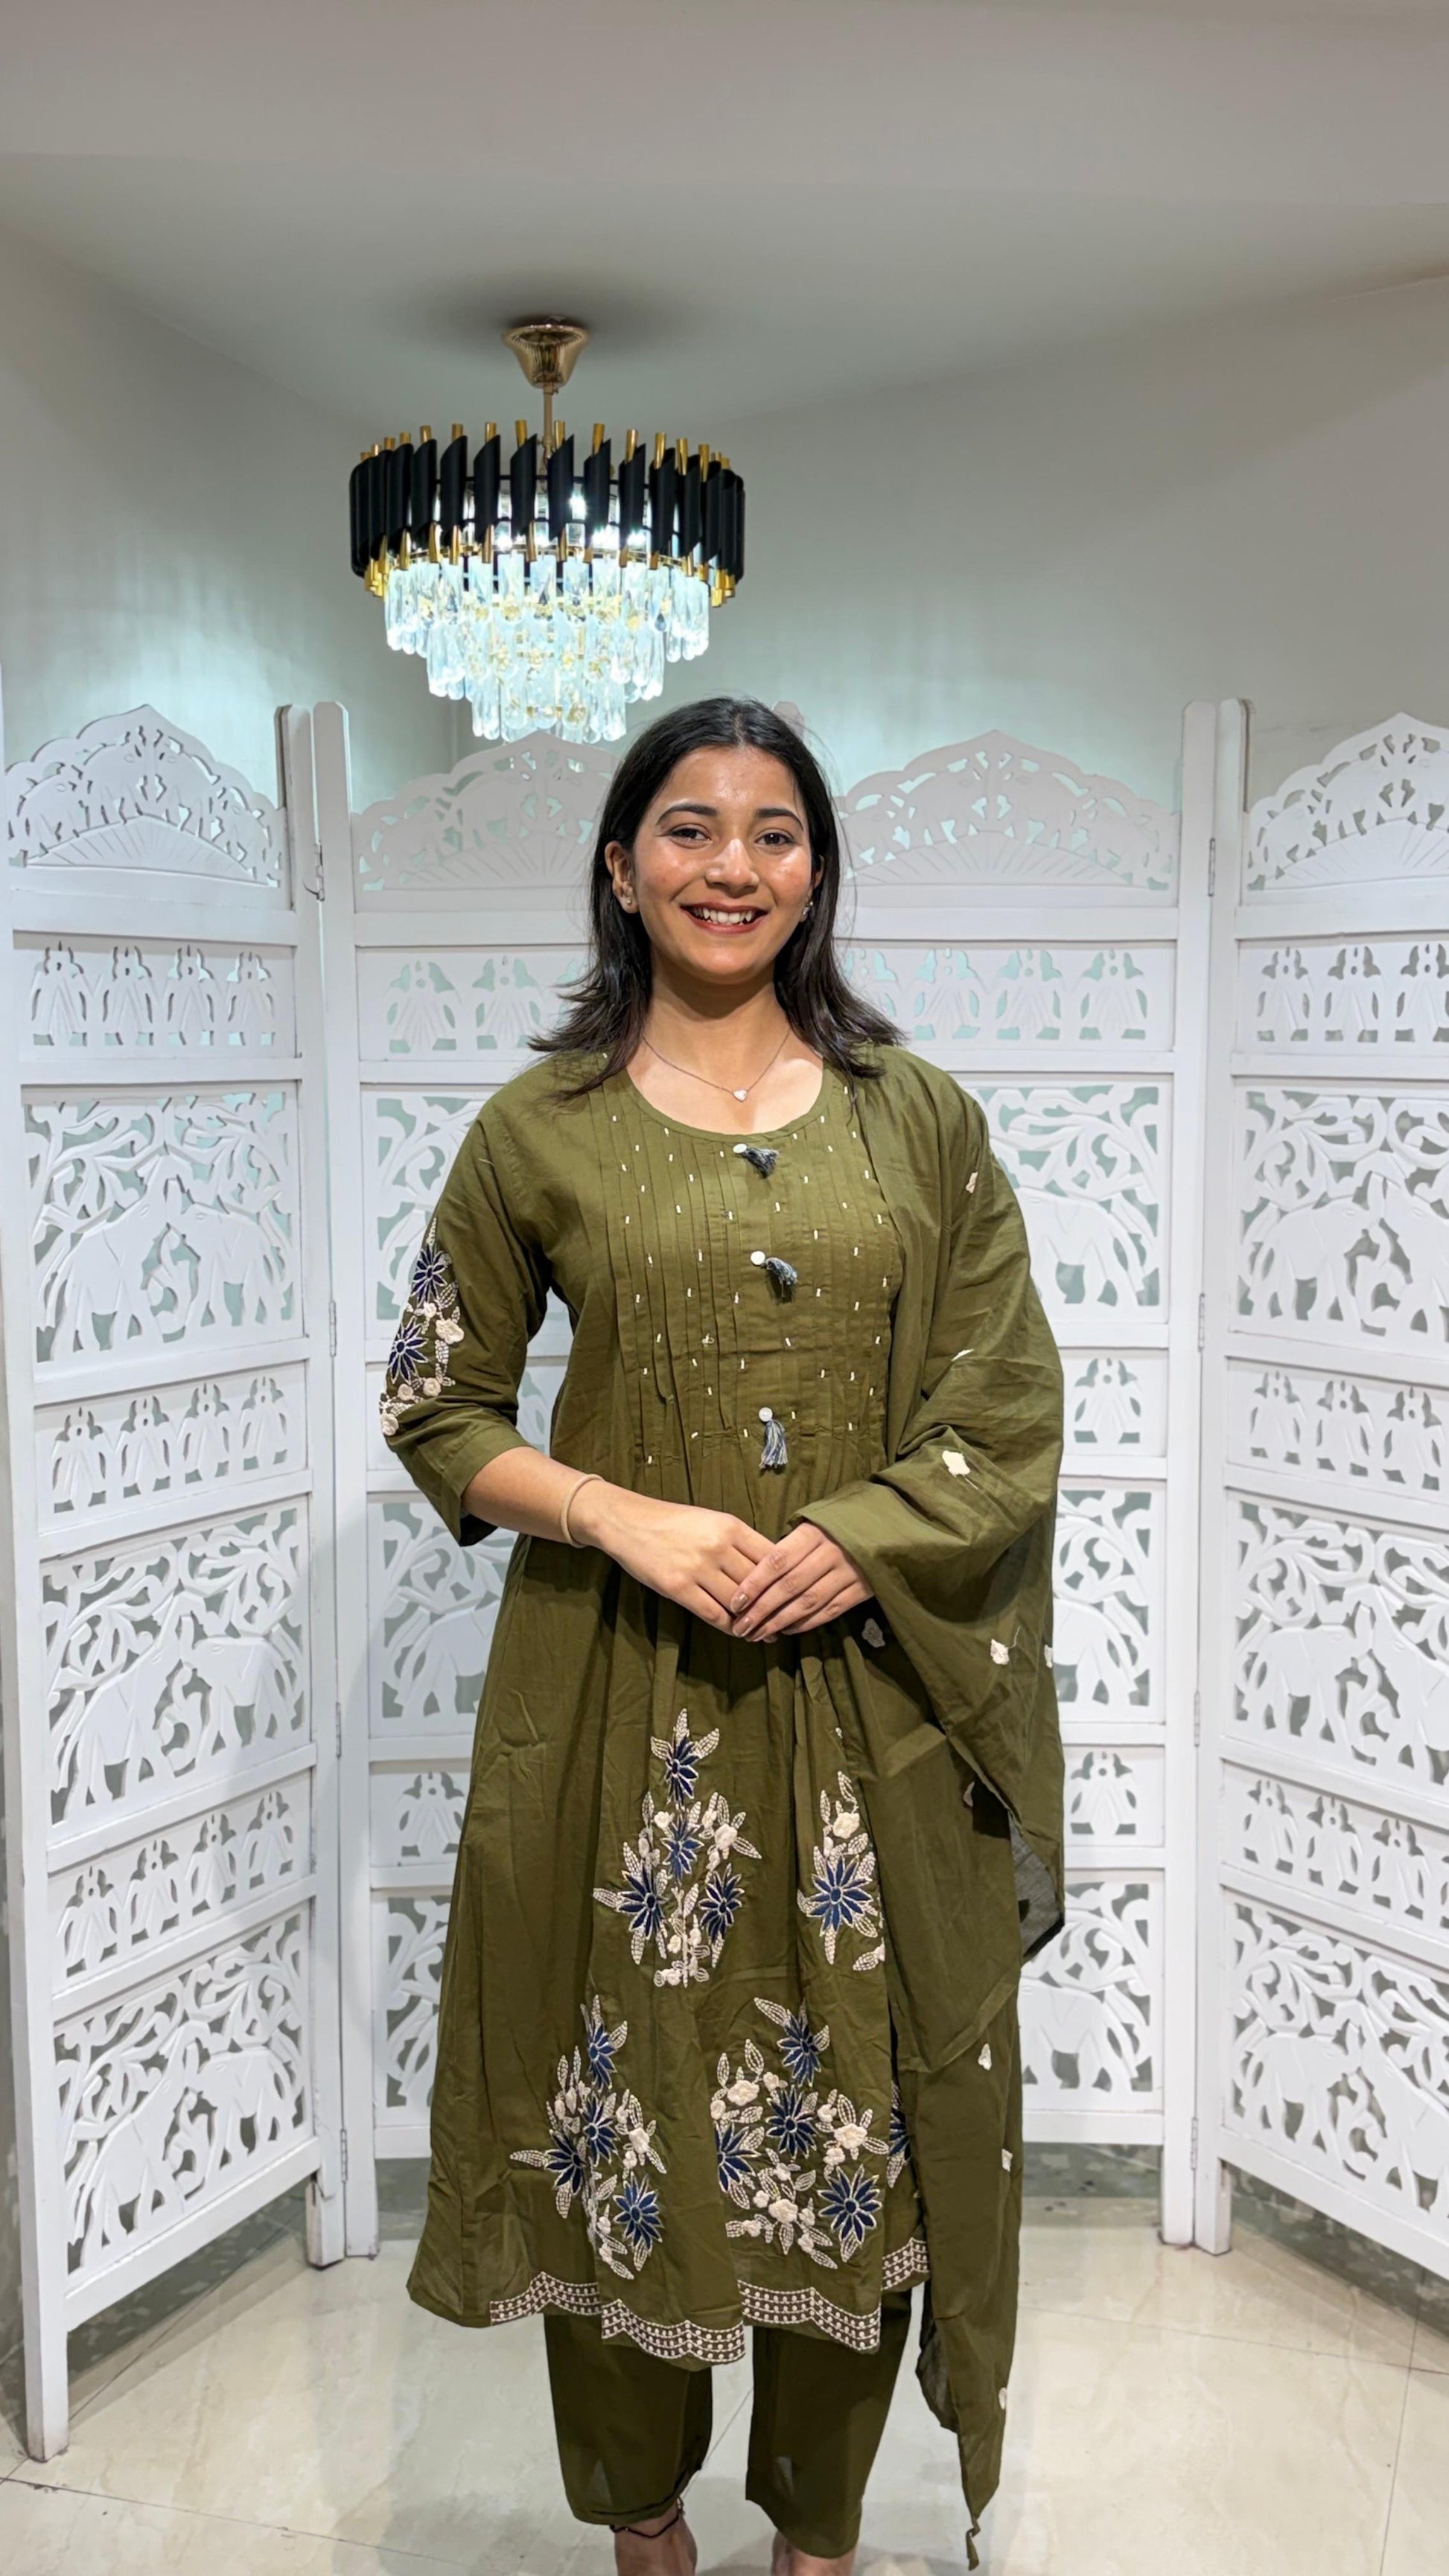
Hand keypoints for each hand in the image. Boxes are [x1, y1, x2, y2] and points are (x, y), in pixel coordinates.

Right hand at [571, 1483, 771, 1630]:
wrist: (629, 1522)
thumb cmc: (675, 1522)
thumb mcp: (713, 1521)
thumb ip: (741, 1542)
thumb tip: (773, 1569)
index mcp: (731, 1526)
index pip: (772, 1558)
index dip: (786, 1580)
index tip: (795, 1595)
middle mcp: (718, 1546)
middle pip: (758, 1583)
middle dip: (773, 1605)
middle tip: (785, 1621)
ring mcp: (697, 1568)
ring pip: (739, 1603)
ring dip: (753, 1620)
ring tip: (765, 1631)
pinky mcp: (678, 1588)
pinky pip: (714, 1615)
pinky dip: (730, 1627)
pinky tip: (739, 1632)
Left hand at [728, 1523, 869, 1640]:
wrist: (885, 1528)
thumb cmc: (836, 1526)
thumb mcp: (812, 1524)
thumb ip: (788, 1546)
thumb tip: (753, 1574)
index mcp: (813, 1533)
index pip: (776, 1561)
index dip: (754, 1583)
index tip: (735, 1603)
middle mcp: (830, 1553)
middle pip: (789, 1586)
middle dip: (762, 1610)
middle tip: (741, 1627)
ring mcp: (848, 1573)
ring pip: (808, 1602)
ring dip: (780, 1622)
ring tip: (758, 1634)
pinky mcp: (862, 1589)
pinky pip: (830, 1611)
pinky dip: (807, 1623)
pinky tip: (787, 1630)